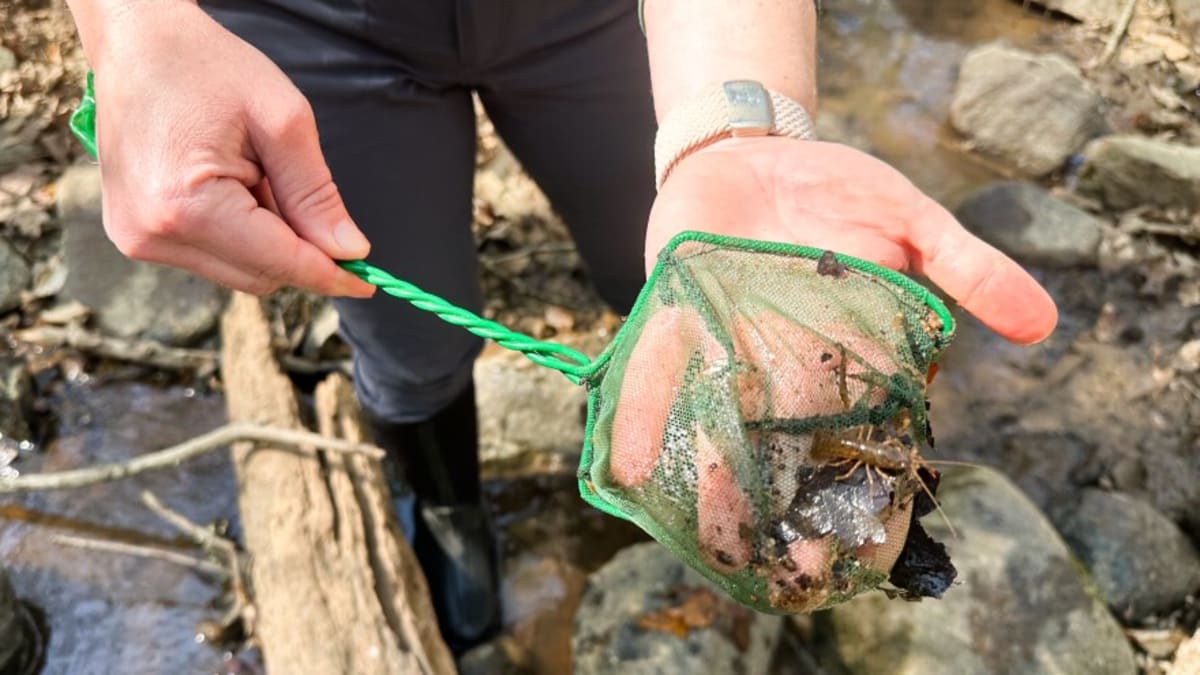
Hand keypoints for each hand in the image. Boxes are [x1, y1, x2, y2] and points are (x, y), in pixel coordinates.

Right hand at [80, 1, 374, 296]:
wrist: (137, 44)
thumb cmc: (206, 67)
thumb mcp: (281, 121)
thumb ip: (316, 194)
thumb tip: (348, 252)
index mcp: (186, 207)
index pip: (280, 263)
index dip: (331, 274)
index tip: (369, 280)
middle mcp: (152, 234)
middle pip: (260, 276)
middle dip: (296, 246)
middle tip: (296, 185)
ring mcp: (136, 238)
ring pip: (238, 270)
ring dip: (265, 237)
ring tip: (252, 172)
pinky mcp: (133, 235)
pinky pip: (211, 256)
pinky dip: (238, 232)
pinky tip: (230, 183)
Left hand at [608, 137, 1057, 608]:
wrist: (750, 148)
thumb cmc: (837, 189)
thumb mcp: (910, 217)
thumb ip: (965, 268)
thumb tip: (1043, 325)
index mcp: (846, 349)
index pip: (857, 423)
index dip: (857, 474)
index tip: (854, 532)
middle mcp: (784, 358)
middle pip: (783, 434)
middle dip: (780, 491)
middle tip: (777, 555)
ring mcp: (726, 341)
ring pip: (718, 416)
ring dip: (710, 470)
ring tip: (705, 531)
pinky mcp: (673, 318)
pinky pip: (657, 370)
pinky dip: (641, 412)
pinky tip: (626, 464)